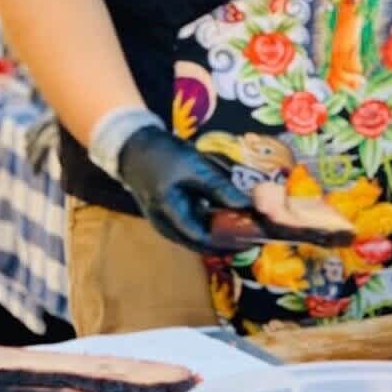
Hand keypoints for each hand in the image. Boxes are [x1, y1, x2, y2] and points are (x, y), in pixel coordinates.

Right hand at [117, 126, 255, 250]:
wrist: (133, 147)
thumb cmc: (162, 155)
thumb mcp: (194, 167)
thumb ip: (219, 188)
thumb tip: (246, 206)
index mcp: (170, 217)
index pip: (206, 241)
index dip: (232, 243)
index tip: (255, 238)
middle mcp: (168, 227)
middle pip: (205, 244)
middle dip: (231, 241)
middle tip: (258, 234)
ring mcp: (168, 224)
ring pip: (201, 237)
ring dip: (224, 234)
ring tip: (249, 225)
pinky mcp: (172, 216)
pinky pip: (196, 226)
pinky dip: (214, 224)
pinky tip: (231, 215)